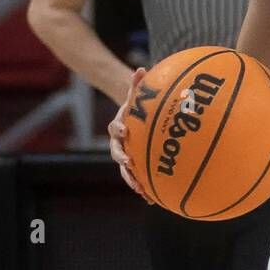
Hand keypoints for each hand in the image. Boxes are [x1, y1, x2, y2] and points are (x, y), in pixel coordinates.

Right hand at [109, 68, 154, 203]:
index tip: (124, 131)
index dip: (118, 131)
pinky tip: (155, 200)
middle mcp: (120, 144)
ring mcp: (127, 156)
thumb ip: (138, 83)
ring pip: (126, 172)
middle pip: (117, 155)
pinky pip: (140, 178)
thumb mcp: (137, 94)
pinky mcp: (136, 166)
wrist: (135, 118)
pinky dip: (146, 189)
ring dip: (133, 181)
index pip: (115, 130)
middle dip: (123, 162)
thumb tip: (141, 69)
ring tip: (142, 191)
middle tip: (130, 165)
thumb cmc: (138, 105)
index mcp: (119, 128)